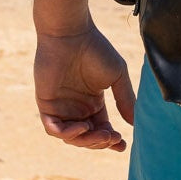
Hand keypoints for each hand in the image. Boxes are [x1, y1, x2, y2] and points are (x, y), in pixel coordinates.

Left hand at [34, 19, 135, 151]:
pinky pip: (53, 128)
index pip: (101, 128)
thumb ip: (125, 99)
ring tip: (102, 134)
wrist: (71, 33)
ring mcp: (60, 107)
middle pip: (87, 137)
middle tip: (114, 138)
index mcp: (92, 102)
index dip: (111, 140)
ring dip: (86, 141)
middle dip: (101, 142)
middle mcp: (76, 107)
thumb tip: (134, 123)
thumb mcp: (117, 76)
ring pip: (71, 137)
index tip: (122, 146)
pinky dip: (67, 133)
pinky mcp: (46, 104)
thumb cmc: (95, 49)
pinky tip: (83, 126)